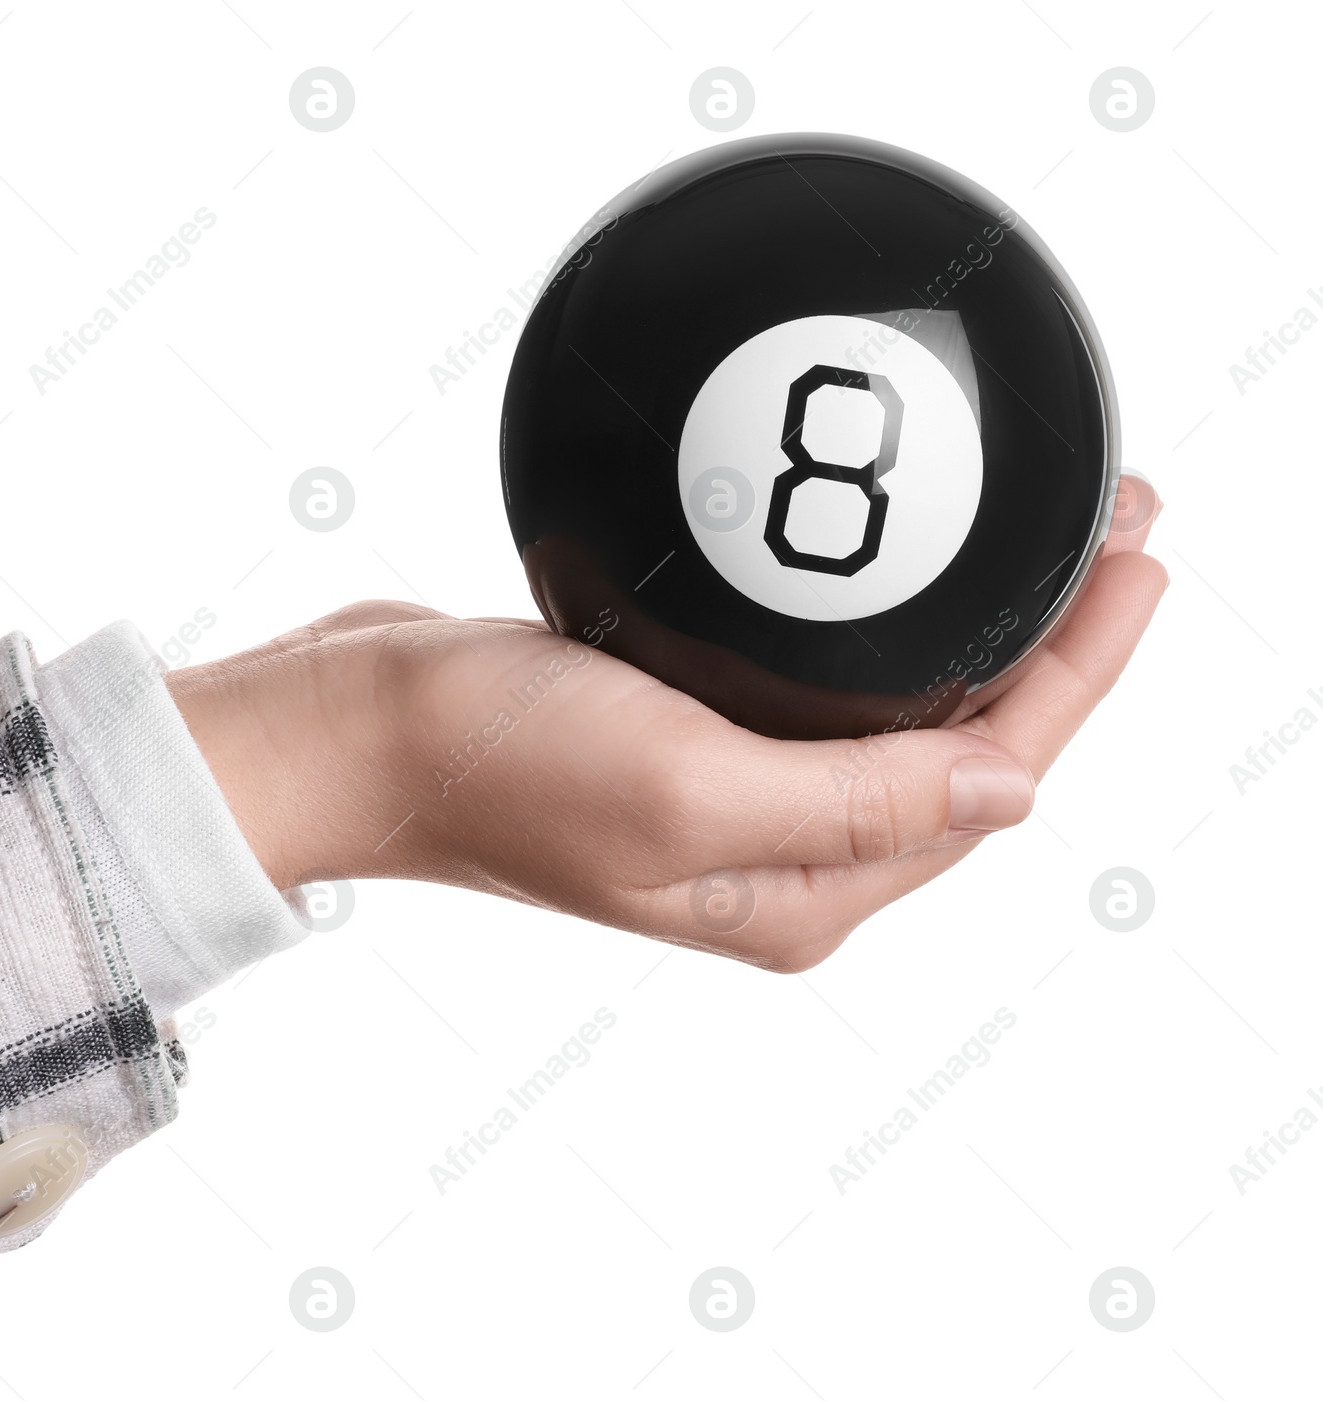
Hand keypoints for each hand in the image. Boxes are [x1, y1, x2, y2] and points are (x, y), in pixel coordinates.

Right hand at [166, 479, 1165, 972]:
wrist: (361, 728)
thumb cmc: (493, 767)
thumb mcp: (687, 791)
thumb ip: (861, 805)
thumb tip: (1018, 789)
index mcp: (799, 895)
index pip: (991, 782)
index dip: (1082, 672)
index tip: (1138, 560)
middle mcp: (782, 858)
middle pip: (966, 745)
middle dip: (1053, 640)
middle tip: (1116, 521)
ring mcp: (737, 796)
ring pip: (903, 711)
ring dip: (979, 622)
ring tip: (1044, 531)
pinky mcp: (692, 734)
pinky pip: (828, 683)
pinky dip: (882, 622)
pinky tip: (904, 568)